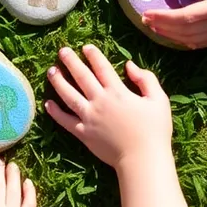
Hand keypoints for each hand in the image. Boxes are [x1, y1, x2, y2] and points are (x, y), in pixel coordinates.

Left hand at [45, 45, 171, 169]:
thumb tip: (129, 65)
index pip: (102, 67)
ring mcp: (89, 118)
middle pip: (81, 77)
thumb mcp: (159, 100)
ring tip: (51, 71)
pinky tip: (47, 104)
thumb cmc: (155, 130)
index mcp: (117, 92)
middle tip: (62, 51)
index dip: (93, 55)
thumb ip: (146, 79)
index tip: (85, 47)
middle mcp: (99, 101)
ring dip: (58, 82)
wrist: (143, 159)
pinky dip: (55, 112)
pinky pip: (65, 121)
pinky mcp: (83, 134)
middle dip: (71, 62)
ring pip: (68, 95)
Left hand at [142, 0, 206, 47]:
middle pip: (184, 31)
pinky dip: (187, 41)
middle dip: (162, 27)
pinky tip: (180, 39)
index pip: (184, 17)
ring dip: (172, 35)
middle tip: (144, 20)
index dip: (163, 17)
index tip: (146, 13)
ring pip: (192, 40)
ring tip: (156, 28)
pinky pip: (204, 42)